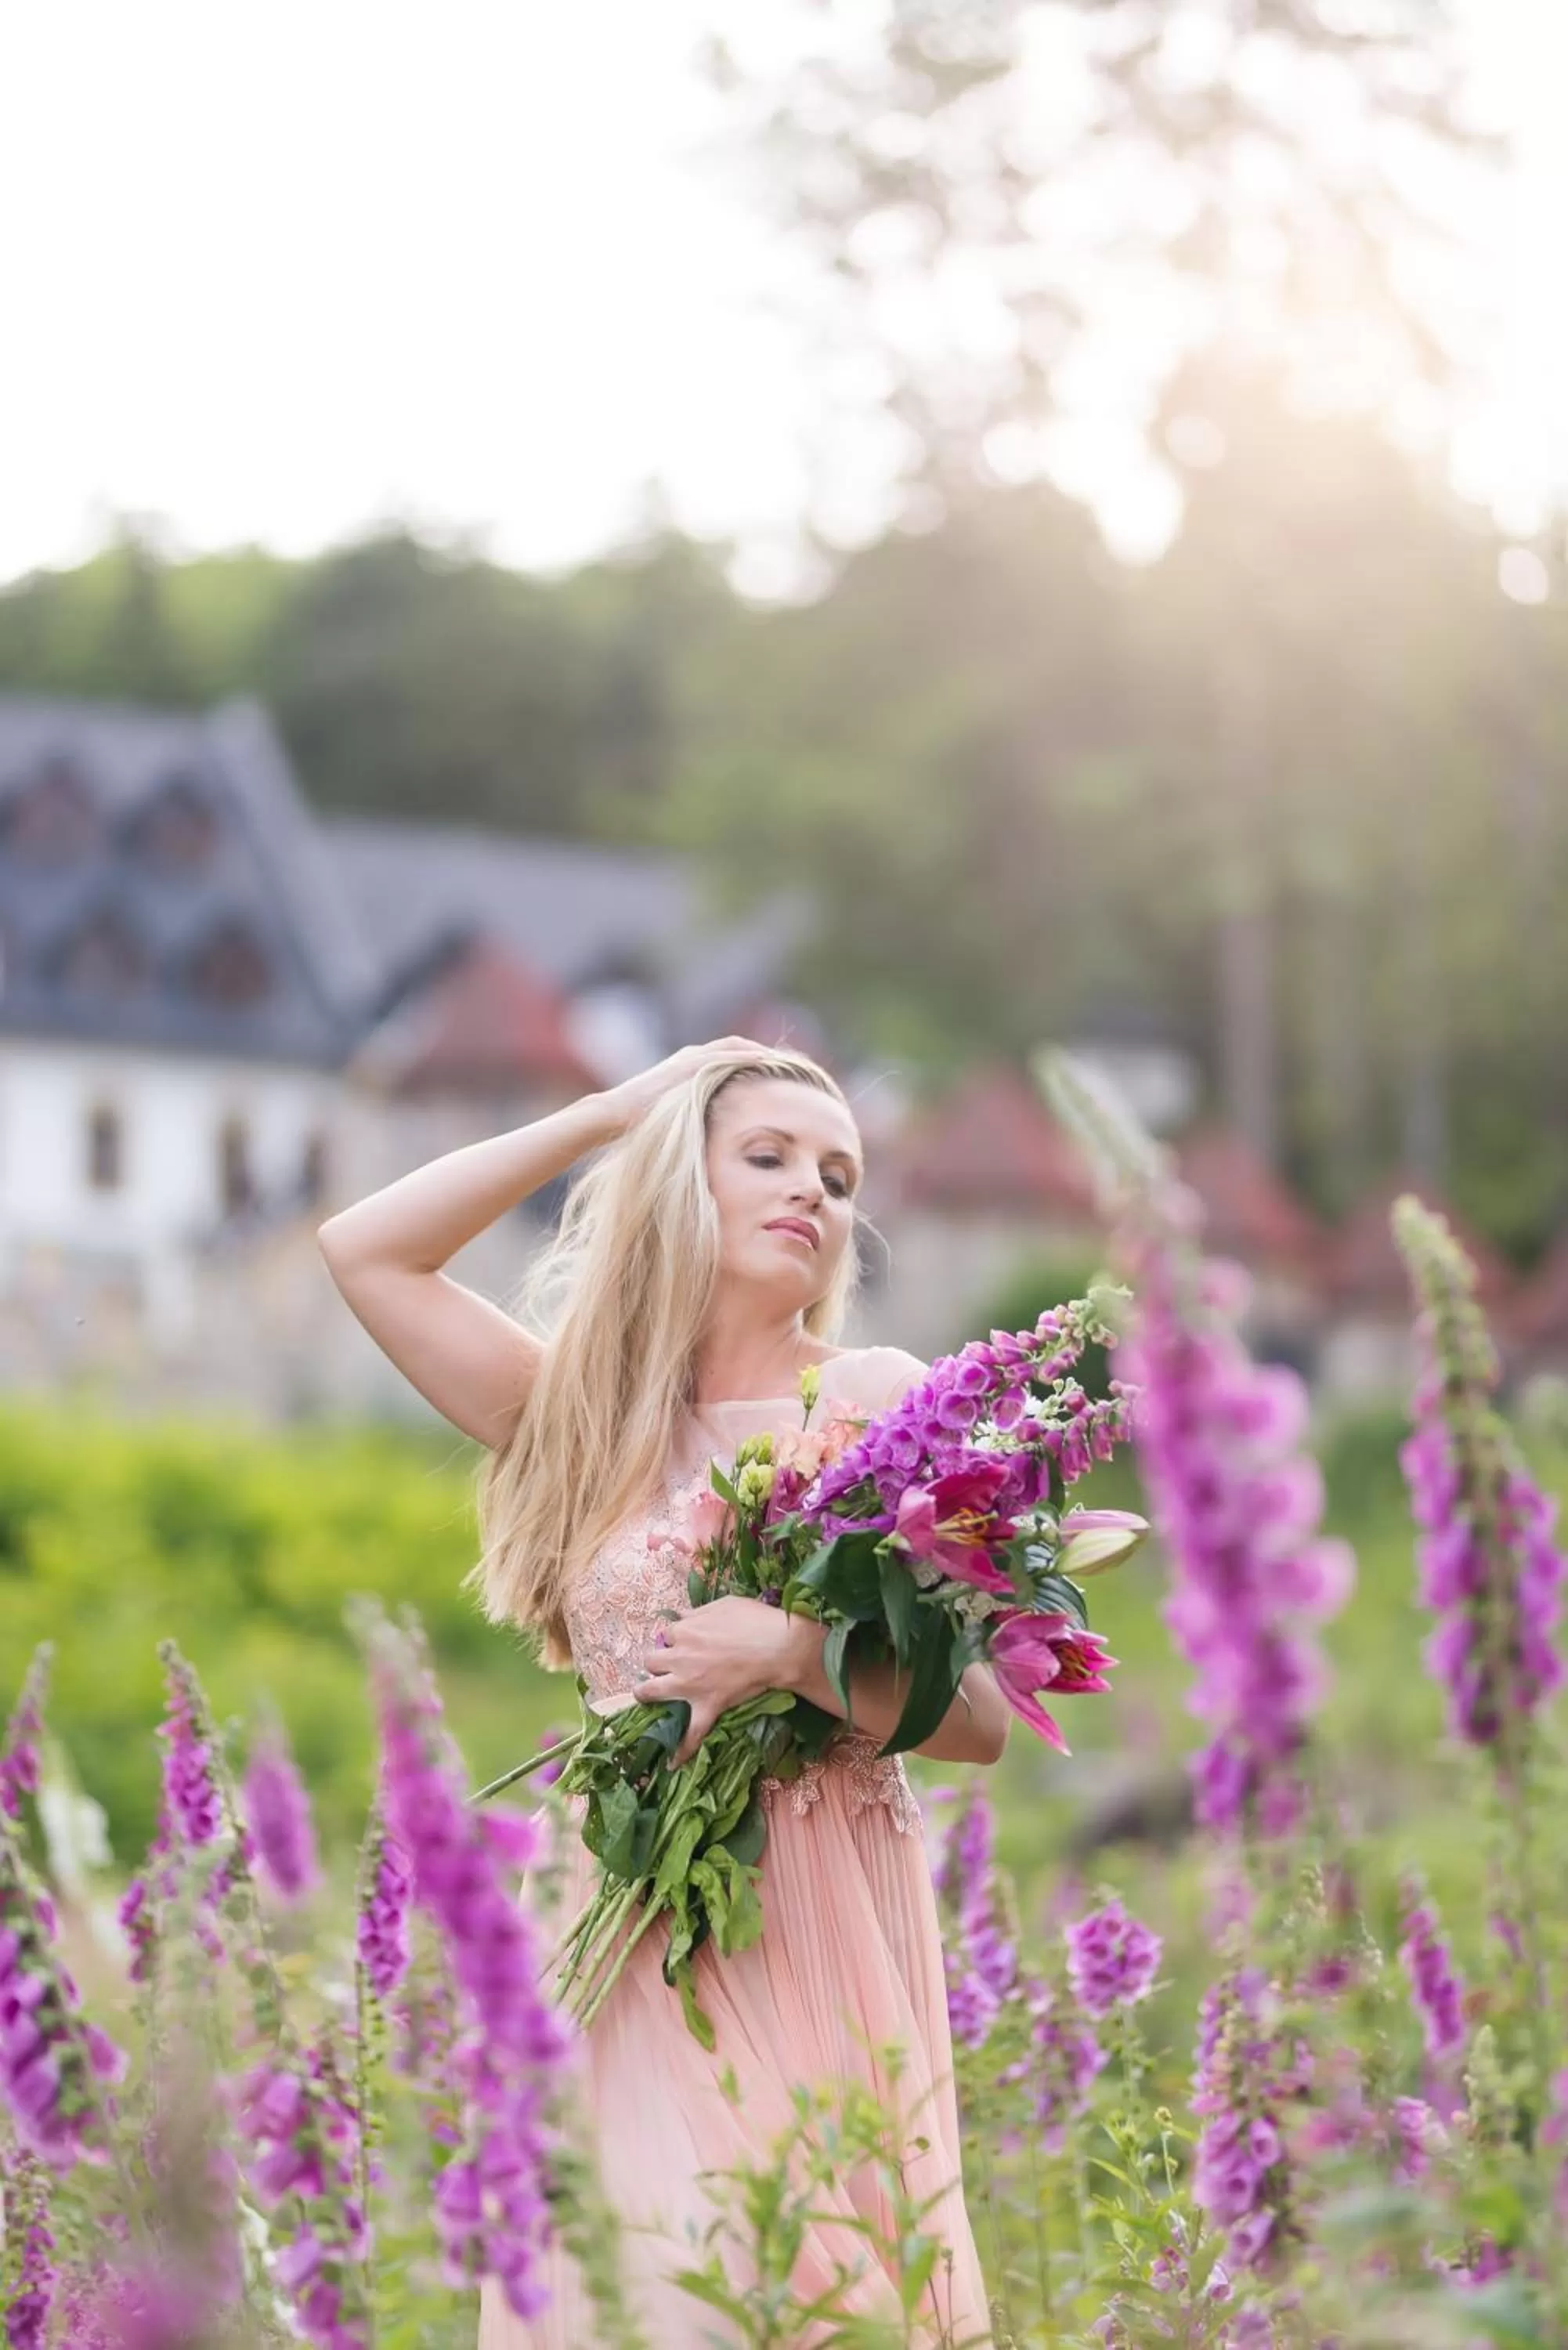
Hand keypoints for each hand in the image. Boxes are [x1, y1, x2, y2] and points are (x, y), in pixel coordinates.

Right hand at [602, 1037, 770, 1137]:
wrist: (615, 1115)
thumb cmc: (639, 1124)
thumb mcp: (675, 1118)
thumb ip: (693, 1118)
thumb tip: (710, 1137)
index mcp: (689, 1068)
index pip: (729, 1057)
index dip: (752, 1062)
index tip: (775, 1072)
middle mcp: (691, 1057)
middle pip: (736, 1047)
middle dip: (761, 1054)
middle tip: (789, 1064)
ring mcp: (690, 1058)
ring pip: (734, 1047)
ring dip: (759, 1051)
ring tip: (784, 1061)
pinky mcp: (688, 1064)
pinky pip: (725, 1054)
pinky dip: (746, 1055)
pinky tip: (766, 1061)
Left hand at [631, 1595, 804, 1767]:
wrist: (778, 1647)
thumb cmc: (755, 1621)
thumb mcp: (723, 1604)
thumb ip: (698, 1613)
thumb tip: (683, 1617)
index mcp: (684, 1631)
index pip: (666, 1635)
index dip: (674, 1640)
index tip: (681, 1642)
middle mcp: (679, 1658)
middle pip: (650, 1660)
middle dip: (656, 1662)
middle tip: (667, 1665)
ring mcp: (690, 1685)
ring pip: (651, 1691)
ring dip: (646, 1693)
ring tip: (646, 1696)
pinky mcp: (707, 1706)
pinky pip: (691, 1734)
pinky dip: (682, 1750)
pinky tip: (672, 1763)